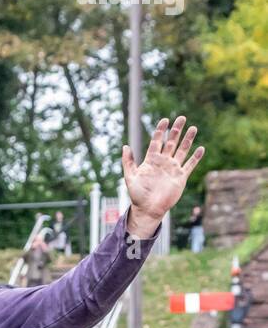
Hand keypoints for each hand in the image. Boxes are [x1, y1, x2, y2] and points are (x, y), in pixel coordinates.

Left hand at [122, 116, 204, 236]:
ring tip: (193, 128)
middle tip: (182, 118)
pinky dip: (195, 157)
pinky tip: (201, 148)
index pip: (157, 141)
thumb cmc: (137, 195)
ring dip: (188, 140)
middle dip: (176, 130)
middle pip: (171, 142)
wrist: (148, 209)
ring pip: (182, 150)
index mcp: (151, 160)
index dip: (161, 130)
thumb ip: (128, 162)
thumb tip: (125, 146)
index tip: (165, 120)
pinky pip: (190, 165)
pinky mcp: (180, 177)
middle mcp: (163, 162)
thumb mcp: (130, 177)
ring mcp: (172, 169)